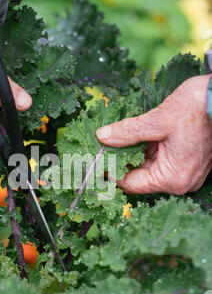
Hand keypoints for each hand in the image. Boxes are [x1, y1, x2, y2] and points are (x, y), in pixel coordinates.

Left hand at [97, 75, 211, 194]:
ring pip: (149, 167)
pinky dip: (146, 148)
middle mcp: (180, 181)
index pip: (131, 184)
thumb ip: (128, 132)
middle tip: (102, 145)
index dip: (111, 172)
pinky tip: (133, 136)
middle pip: (140, 176)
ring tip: (115, 138)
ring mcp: (186, 171)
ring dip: (133, 153)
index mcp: (173, 178)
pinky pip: (161, 159)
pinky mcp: (188, 161)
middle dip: (121, 159)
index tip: (96, 159)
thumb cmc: (198, 108)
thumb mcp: (157, 120)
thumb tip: (103, 136)